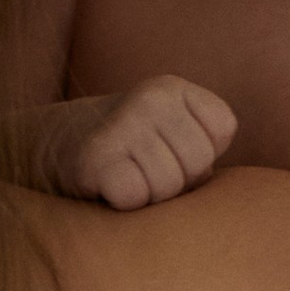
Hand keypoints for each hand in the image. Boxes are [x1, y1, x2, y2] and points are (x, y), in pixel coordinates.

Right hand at [53, 77, 236, 209]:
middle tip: (141, 169)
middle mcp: (148, 98)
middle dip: (176, 180)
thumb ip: (201, 144)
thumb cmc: (124, 152)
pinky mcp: (94, 157)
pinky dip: (123, 203)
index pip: (222, 129)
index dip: (198, 154)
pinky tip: (106, 187)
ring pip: (168, 186)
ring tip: (124, 177)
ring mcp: (121, 125)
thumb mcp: (166, 131)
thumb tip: (240, 201)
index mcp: (171, 87)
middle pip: (198, 164)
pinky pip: (135, 196)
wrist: (50, 149)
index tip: (164, 151)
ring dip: (148, 195)